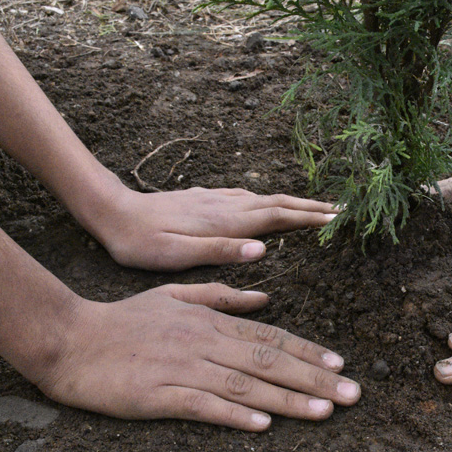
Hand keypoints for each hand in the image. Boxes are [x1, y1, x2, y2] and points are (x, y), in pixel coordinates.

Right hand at [38, 283, 360, 430]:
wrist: (70, 338)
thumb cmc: (125, 318)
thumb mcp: (176, 295)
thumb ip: (222, 296)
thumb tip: (265, 297)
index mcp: (210, 321)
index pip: (271, 336)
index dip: (308, 352)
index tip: (340, 365)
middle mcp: (204, 341)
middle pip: (269, 361)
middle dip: (315, 379)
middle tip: (352, 393)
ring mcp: (183, 367)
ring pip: (245, 385)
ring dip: (288, 400)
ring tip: (324, 411)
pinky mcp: (159, 395)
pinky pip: (203, 406)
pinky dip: (235, 416)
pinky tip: (263, 426)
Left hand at [84, 187, 337, 270]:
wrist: (111, 212)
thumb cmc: (142, 242)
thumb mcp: (177, 255)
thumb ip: (220, 251)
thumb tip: (262, 249)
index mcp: (225, 222)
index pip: (277, 217)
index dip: (308, 219)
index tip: (336, 220)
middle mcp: (225, 206)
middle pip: (278, 202)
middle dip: (310, 206)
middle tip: (339, 210)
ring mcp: (216, 199)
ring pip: (264, 197)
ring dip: (292, 202)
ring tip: (313, 207)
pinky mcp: (205, 198)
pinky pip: (247, 196)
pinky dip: (268, 199)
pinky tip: (265, 203)